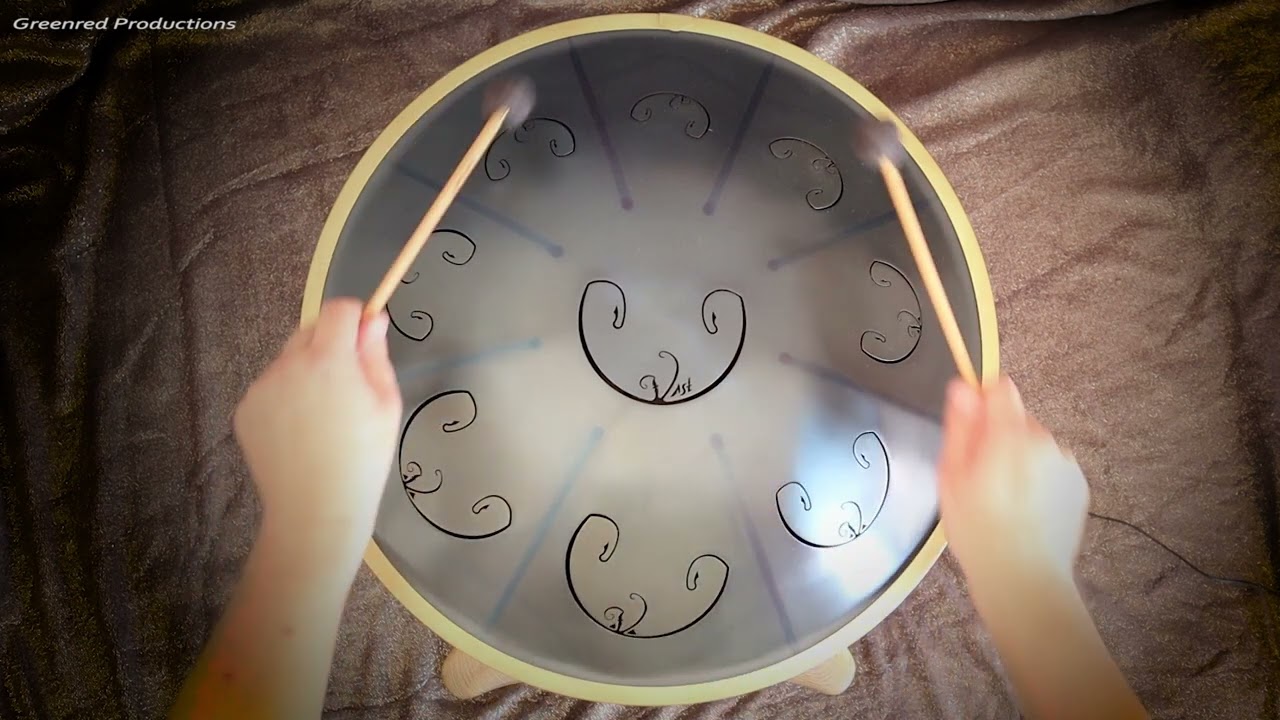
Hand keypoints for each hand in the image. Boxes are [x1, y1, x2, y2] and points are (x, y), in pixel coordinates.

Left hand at [233, 299, 402, 558]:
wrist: (316, 508)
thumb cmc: (363, 458)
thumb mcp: (386, 404)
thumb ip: (376, 355)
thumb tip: (373, 320)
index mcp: (328, 360)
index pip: (337, 310)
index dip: (354, 320)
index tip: (364, 341)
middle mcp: (288, 365)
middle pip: (309, 331)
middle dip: (329, 346)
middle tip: (346, 388)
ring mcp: (261, 388)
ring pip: (288, 361)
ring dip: (306, 372)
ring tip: (322, 417)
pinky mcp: (245, 410)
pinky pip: (270, 388)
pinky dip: (285, 398)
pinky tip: (299, 432)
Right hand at [937, 376, 1089, 594]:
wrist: (1022, 578)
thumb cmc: (981, 533)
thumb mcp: (951, 476)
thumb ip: (960, 427)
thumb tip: (962, 388)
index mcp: (1010, 436)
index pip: (1000, 389)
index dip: (981, 404)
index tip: (971, 430)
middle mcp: (1044, 443)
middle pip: (1016, 418)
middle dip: (997, 438)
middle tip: (980, 479)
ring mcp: (1065, 464)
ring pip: (1033, 444)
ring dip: (1018, 460)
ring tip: (1002, 500)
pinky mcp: (1077, 485)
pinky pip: (1050, 467)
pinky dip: (1037, 480)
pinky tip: (1022, 509)